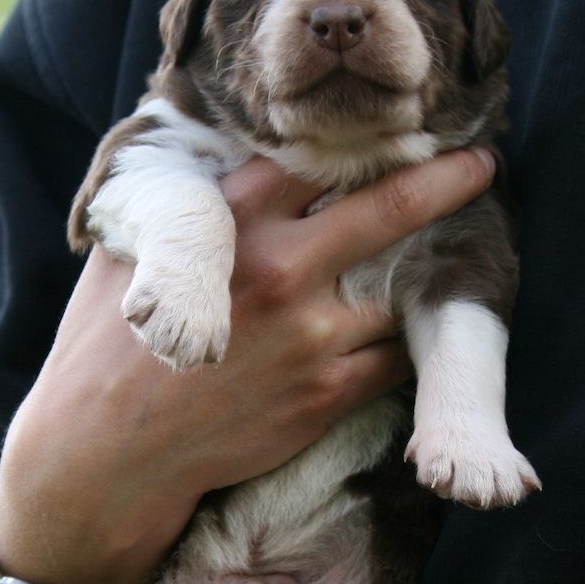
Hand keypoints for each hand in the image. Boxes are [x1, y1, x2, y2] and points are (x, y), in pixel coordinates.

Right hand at [0, 150, 493, 583]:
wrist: (108, 453)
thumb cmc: (105, 351)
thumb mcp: (123, 257)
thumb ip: (177, 210)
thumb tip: (204, 166)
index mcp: (228, 224)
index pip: (312, 158)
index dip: (358, 142)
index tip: (392, 131)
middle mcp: (281, 270)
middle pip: (387, 208)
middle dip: (443, 179)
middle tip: (480, 164)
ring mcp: (311, 336)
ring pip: (402, 290)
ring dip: (428, 275)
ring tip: (454, 261)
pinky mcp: (325, 394)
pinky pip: (393, 359)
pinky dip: (404, 343)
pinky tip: (410, 332)